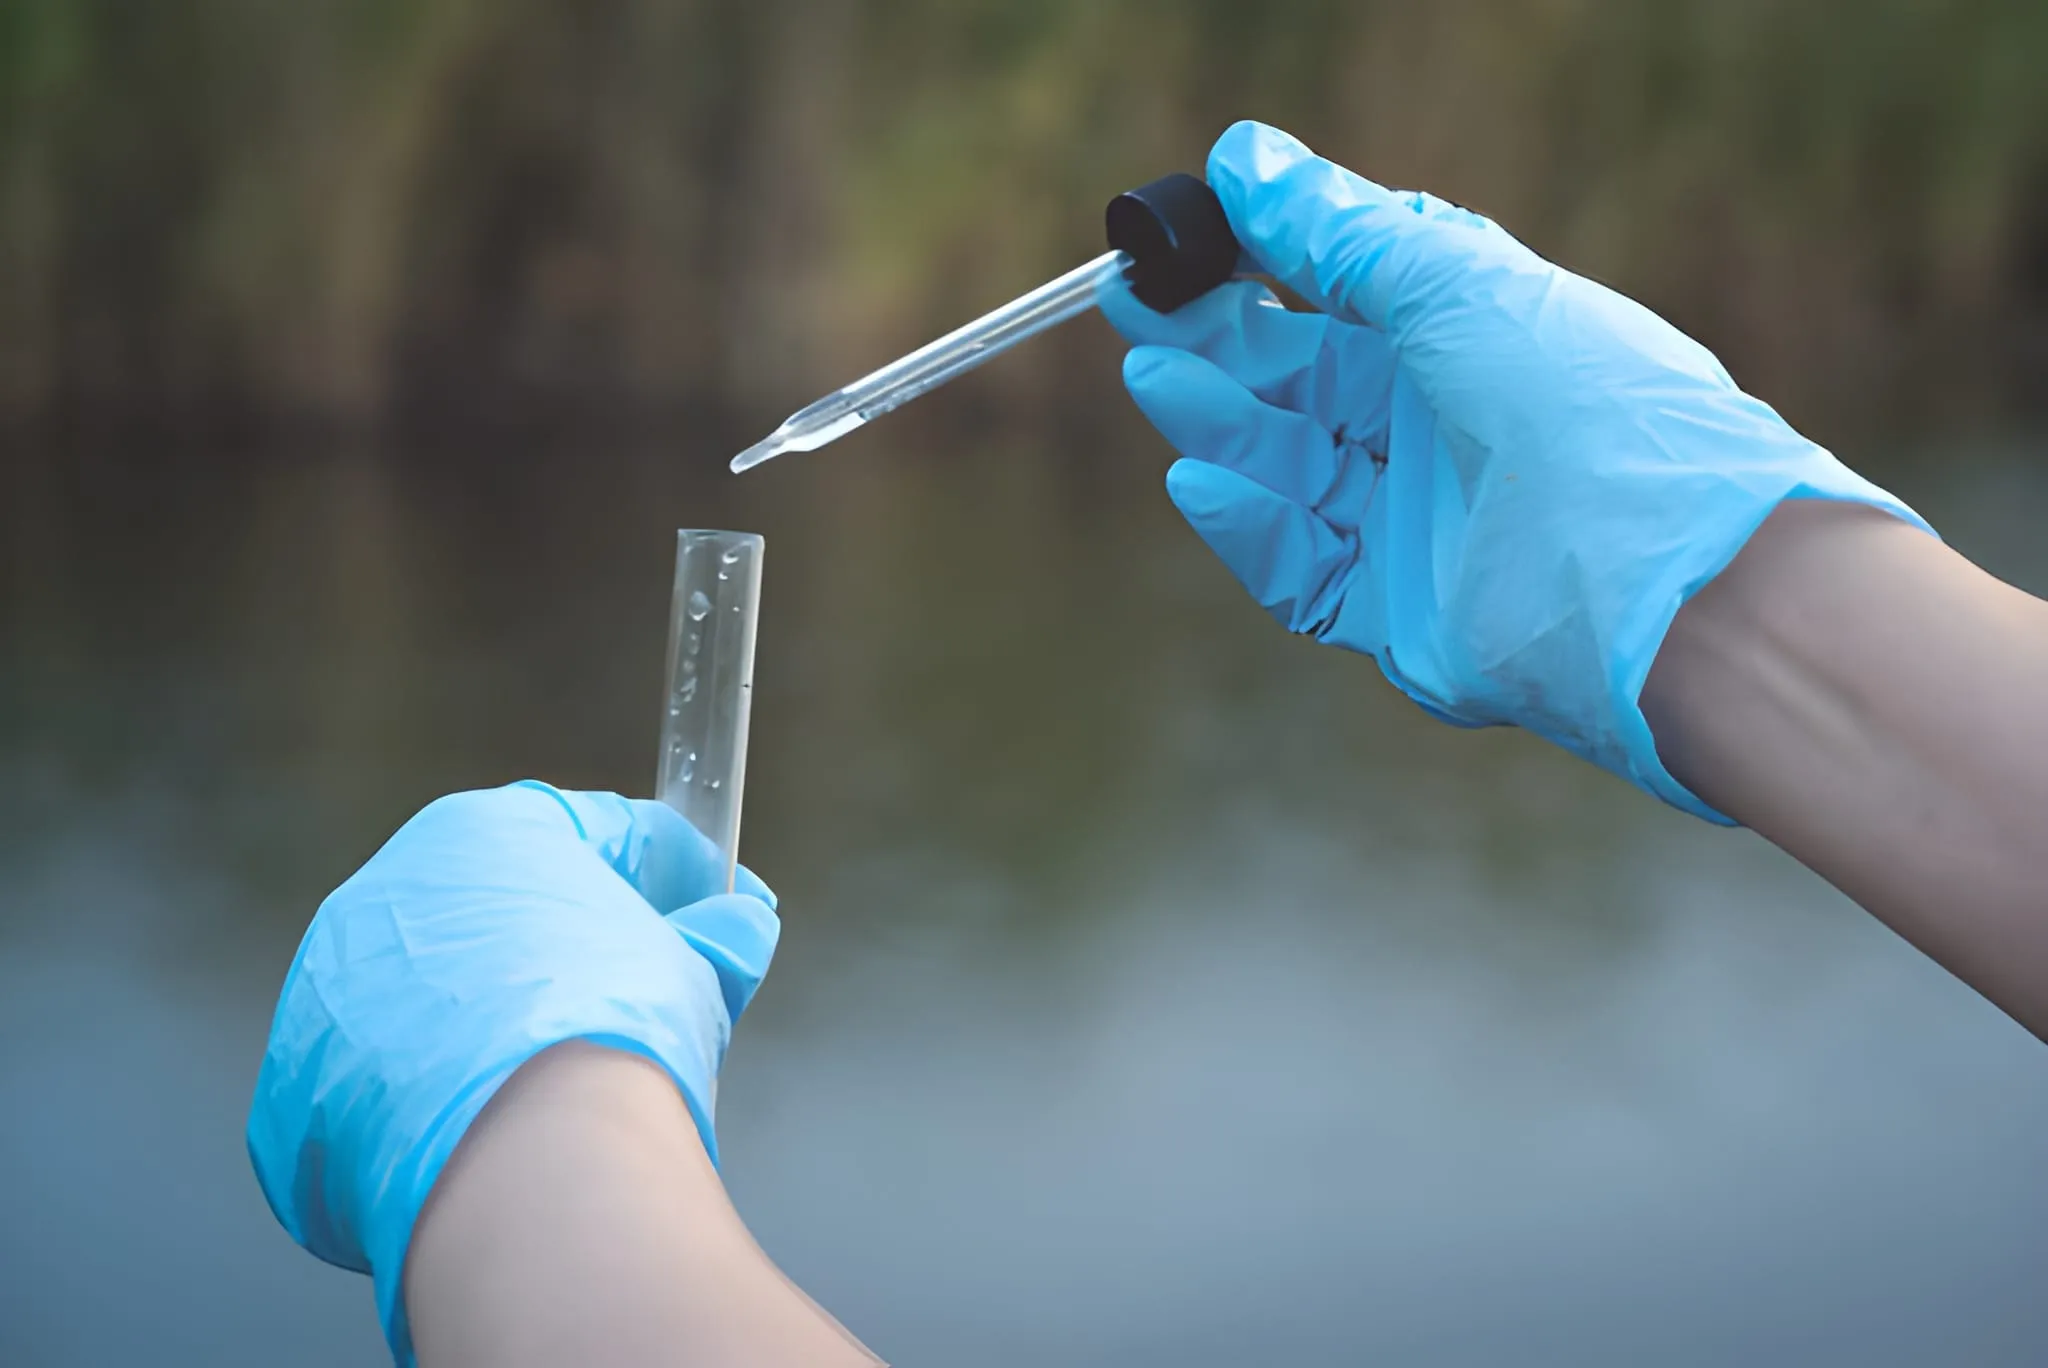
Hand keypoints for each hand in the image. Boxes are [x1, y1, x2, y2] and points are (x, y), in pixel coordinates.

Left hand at [247, 781, 778, 1360]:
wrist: (526, 1162)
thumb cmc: (620, 1034)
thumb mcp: (699, 963)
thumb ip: (719, 933)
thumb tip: (742, 925)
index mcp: (486, 830)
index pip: (587, 830)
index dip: (656, 870)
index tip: (699, 912)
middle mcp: (391, 889)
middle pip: (501, 911)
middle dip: (566, 949)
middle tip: (636, 1004)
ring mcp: (332, 985)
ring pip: (440, 996)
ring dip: (495, 1022)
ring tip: (558, 1085)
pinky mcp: (301, 1082)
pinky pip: (389, 1077)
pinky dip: (436, 1096)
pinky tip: (490, 1133)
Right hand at [1102, 121, 1929, 819]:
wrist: (1665, 579)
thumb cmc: (1584, 405)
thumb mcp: (1456, 283)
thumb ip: (1339, 230)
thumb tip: (1240, 156)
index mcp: (1464, 343)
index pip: (1333, 298)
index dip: (1251, 266)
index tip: (1175, 238)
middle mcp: (1438, 433)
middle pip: (1296, 383)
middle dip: (1213, 342)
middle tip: (1130, 304)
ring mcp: (1415, 527)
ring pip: (1287, 469)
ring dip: (1217, 421)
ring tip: (1152, 374)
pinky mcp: (1397, 615)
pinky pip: (1299, 567)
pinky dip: (1247, 525)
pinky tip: (1197, 477)